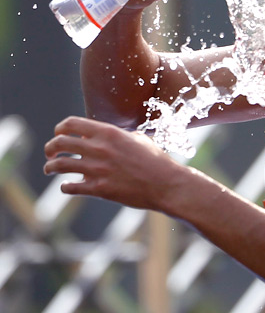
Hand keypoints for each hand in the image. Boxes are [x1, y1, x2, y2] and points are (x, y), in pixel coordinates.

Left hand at [44, 116, 182, 211]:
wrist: (167, 184)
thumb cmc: (156, 161)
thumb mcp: (138, 140)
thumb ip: (118, 136)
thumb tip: (103, 135)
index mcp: (109, 133)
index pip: (71, 124)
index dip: (60, 128)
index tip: (59, 134)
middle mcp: (100, 149)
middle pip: (60, 143)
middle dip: (50, 148)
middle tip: (50, 153)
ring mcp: (98, 169)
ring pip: (59, 164)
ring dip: (50, 166)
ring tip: (50, 168)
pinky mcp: (99, 189)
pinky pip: (70, 186)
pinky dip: (65, 186)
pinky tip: (67, 185)